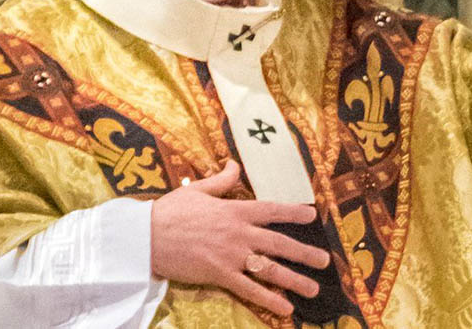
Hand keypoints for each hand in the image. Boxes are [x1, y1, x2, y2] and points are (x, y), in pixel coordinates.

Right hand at [150, 160, 329, 315]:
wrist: (146, 236)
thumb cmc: (170, 212)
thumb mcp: (198, 190)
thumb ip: (222, 180)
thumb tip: (234, 163)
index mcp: (235, 210)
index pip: (272, 210)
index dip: (294, 212)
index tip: (313, 215)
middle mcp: (239, 233)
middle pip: (279, 243)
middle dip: (305, 252)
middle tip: (325, 260)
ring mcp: (231, 255)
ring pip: (270, 268)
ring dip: (294, 279)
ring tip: (313, 289)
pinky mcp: (219, 275)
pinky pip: (249, 289)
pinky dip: (269, 299)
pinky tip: (286, 309)